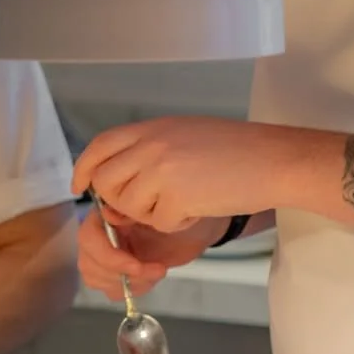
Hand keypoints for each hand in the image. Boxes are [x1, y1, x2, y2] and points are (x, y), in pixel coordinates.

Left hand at [73, 116, 288, 234]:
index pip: (100, 146)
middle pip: (106, 182)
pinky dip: (180, 224)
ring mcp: (161, 170)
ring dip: (154, 214)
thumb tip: (116, 192)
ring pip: (129, 207)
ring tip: (186, 200)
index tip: (79, 187)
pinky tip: (202, 208)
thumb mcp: (183, 138)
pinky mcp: (176, 197)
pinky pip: (160, 223)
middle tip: (152, 204)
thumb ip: (147, 156)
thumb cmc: (236, 150)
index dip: (84, 168)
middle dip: (120, 202)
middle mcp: (149, 145)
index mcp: (150, 129)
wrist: (274, 159)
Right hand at [78, 206, 225, 300]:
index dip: (108, 257)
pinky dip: (131, 289)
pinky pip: (110, 289)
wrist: (197, 227)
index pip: (88, 237)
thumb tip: (108, 214)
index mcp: (106, 212)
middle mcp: (101, 233)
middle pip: (88, 262)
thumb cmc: (179, 212)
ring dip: (126, 283)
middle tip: (154, 271)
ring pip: (95, 278)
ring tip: (155, 272)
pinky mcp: (118, 271)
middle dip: (120, 274)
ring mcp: (108, 253)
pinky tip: (151, 278)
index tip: (137, 266)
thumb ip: (132, 211)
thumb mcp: (160, 208)